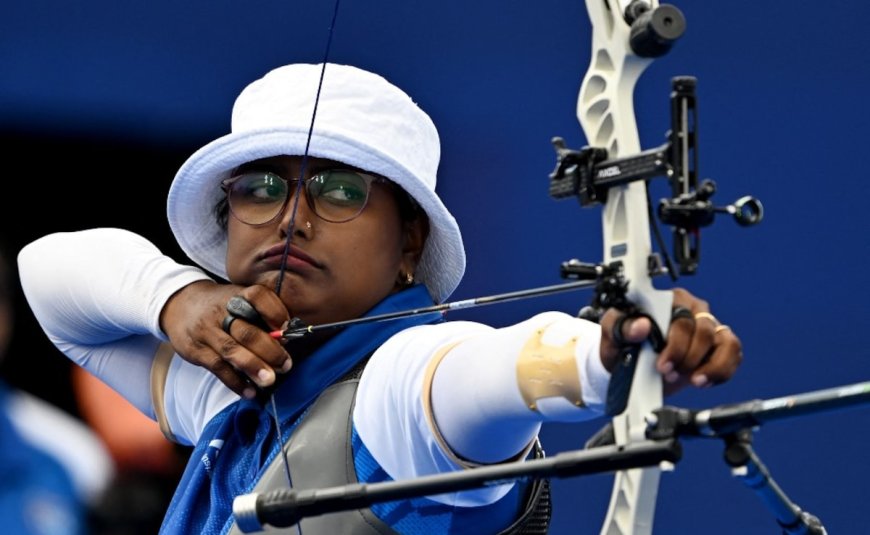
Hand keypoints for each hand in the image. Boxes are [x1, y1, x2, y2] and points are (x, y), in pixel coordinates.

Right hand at [159, 280, 292, 398]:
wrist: (179, 303)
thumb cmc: (220, 305)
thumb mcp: (238, 299)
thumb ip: (261, 314)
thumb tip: (287, 337)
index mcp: (238, 295)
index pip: (258, 296)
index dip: (276, 313)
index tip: (288, 329)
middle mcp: (221, 312)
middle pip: (247, 331)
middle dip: (270, 350)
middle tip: (286, 365)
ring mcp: (206, 331)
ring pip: (231, 350)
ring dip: (253, 367)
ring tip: (269, 380)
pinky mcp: (195, 350)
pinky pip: (217, 368)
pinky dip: (235, 382)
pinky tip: (249, 391)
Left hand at [599, 288, 742, 394]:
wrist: (631, 368)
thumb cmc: (623, 345)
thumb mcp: (612, 334)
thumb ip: (621, 326)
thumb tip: (640, 326)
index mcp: (668, 300)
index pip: (681, 316)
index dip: (675, 343)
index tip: (662, 364)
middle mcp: (692, 309)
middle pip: (703, 331)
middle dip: (687, 358)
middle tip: (669, 373)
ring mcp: (708, 326)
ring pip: (724, 342)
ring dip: (709, 366)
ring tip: (692, 380)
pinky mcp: (719, 345)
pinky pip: (733, 354)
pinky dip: (722, 371)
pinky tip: (704, 380)